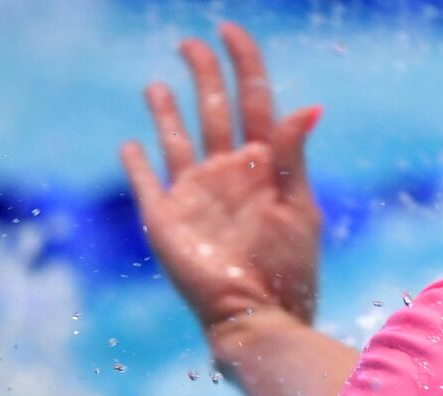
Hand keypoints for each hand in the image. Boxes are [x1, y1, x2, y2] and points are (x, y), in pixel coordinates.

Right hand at [120, 23, 322, 336]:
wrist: (257, 318)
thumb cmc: (287, 270)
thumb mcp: (298, 208)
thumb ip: (295, 157)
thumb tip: (311, 107)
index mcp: (266, 166)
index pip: (253, 101)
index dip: (243, 62)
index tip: (229, 29)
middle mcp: (228, 174)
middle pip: (212, 109)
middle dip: (203, 73)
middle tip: (191, 42)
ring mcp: (195, 194)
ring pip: (176, 138)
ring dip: (167, 110)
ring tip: (156, 85)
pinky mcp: (166, 218)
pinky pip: (146, 182)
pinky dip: (137, 162)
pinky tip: (131, 146)